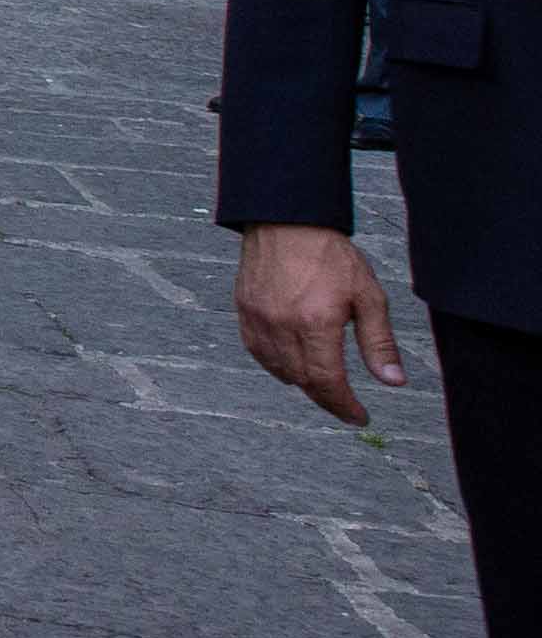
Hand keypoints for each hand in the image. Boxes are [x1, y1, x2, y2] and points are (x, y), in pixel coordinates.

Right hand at [234, 223, 409, 425]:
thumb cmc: (330, 254)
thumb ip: (379, 342)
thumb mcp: (368, 296)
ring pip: (279, 371)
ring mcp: (259, 320)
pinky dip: (277, 365)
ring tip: (322, 381)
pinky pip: (258, 354)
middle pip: (303, 381)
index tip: (359, 415)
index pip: (328, 381)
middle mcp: (282, 326)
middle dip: (327, 398)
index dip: (344, 405)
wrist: (286, 222)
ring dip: (302, 383)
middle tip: (346, 403)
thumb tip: (393, 381)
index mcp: (315, 323)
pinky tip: (293, 362)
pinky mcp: (244, 312)